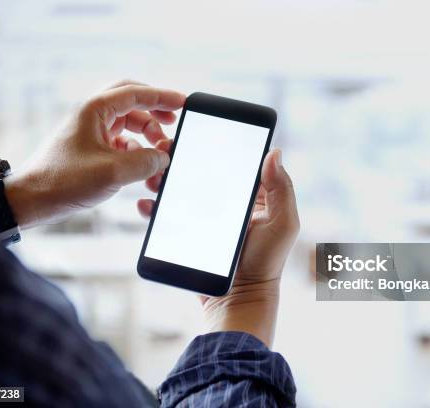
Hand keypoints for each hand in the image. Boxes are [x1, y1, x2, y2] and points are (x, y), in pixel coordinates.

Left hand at [4, 81, 184, 226]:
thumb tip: (164, 157)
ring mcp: (89, 131)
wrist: (32, 200)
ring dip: (146, 133)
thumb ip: (145, 162)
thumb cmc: (64, 182)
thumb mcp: (113, 172)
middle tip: (173, 121)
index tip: (183, 103)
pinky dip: (135, 148)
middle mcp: (91, 115)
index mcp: (94, 110)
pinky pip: (120, 140)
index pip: (135, 93)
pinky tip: (141, 164)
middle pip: (131, 101)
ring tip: (159, 152)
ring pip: (127, 122)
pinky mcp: (89, 148)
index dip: (162, 97)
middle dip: (155, 110)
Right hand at [138, 149, 299, 346]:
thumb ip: (281, 189)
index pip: (232, 162)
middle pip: (201, 172)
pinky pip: (169, 216)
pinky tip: (147, 202)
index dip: (216, 145)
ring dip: (165, 179)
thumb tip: (274, 152)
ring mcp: (206, 218)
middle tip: (166, 150)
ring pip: (181, 190)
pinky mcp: (189, 232)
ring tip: (154, 176)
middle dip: (182, 159)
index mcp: (252, 195)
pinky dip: (155, 207)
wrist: (239, 298)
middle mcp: (228, 203)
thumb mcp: (282, 223)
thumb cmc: (267, 262)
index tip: (197, 132)